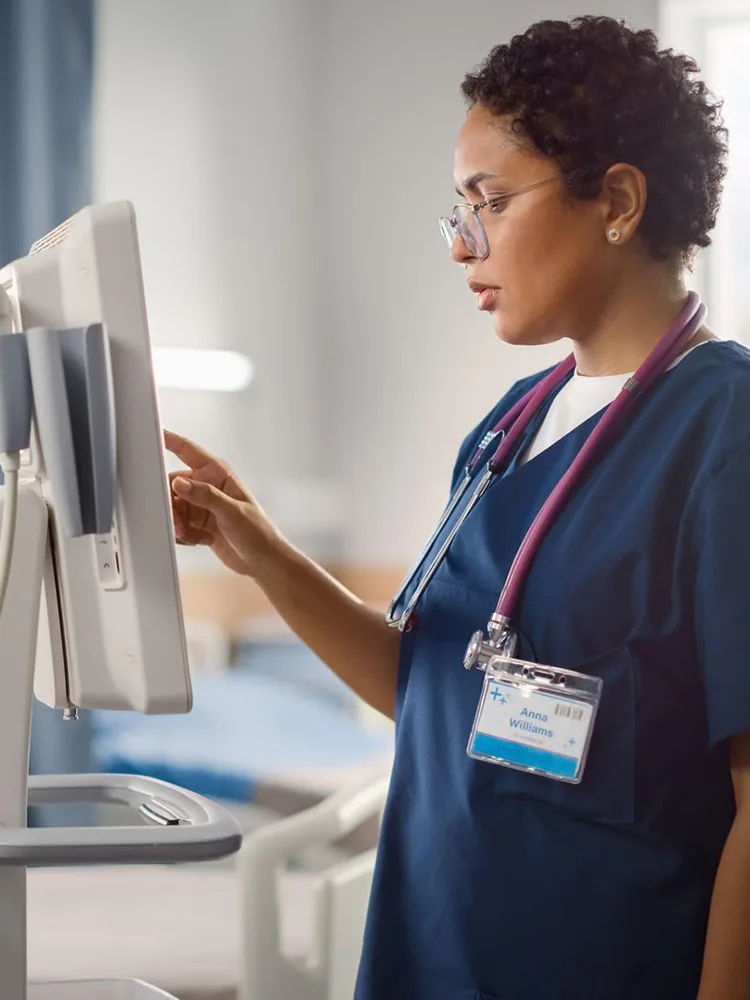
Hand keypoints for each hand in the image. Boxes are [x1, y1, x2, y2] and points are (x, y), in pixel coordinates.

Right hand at [163, 430, 281, 577]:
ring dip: (177, 522)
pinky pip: (178, 524)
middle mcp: (207, 486)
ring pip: (173, 507)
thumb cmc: (258, 532)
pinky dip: (183, 534)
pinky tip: (198, 539)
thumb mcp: (232, 512)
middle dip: (171, 504)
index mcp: (218, 474)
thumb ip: (205, 496)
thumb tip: (180, 484)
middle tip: (178, 520)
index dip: (169, 440)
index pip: (188, 451)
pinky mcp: (198, 523)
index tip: (151, 435)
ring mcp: (202, 505)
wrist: (262, 561)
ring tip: (190, 533)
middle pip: (173, 486)